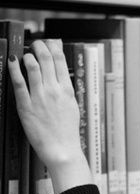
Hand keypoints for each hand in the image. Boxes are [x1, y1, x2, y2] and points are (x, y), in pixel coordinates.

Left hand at [8, 39, 92, 193]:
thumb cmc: (67, 132)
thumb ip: (66, 90)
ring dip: (29, 56)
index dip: (53, 48)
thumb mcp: (72, 107)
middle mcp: (54, 91)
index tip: (49, 43)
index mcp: (67, 91)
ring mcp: (40, 97)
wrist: (62, 149)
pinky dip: (15, 69)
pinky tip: (13, 62)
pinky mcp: (26, 106)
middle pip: (47, 60)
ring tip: (26, 55)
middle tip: (36, 44)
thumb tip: (61, 77)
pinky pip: (19, 82)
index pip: (61, 61)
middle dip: (41, 47)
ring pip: (34, 67)